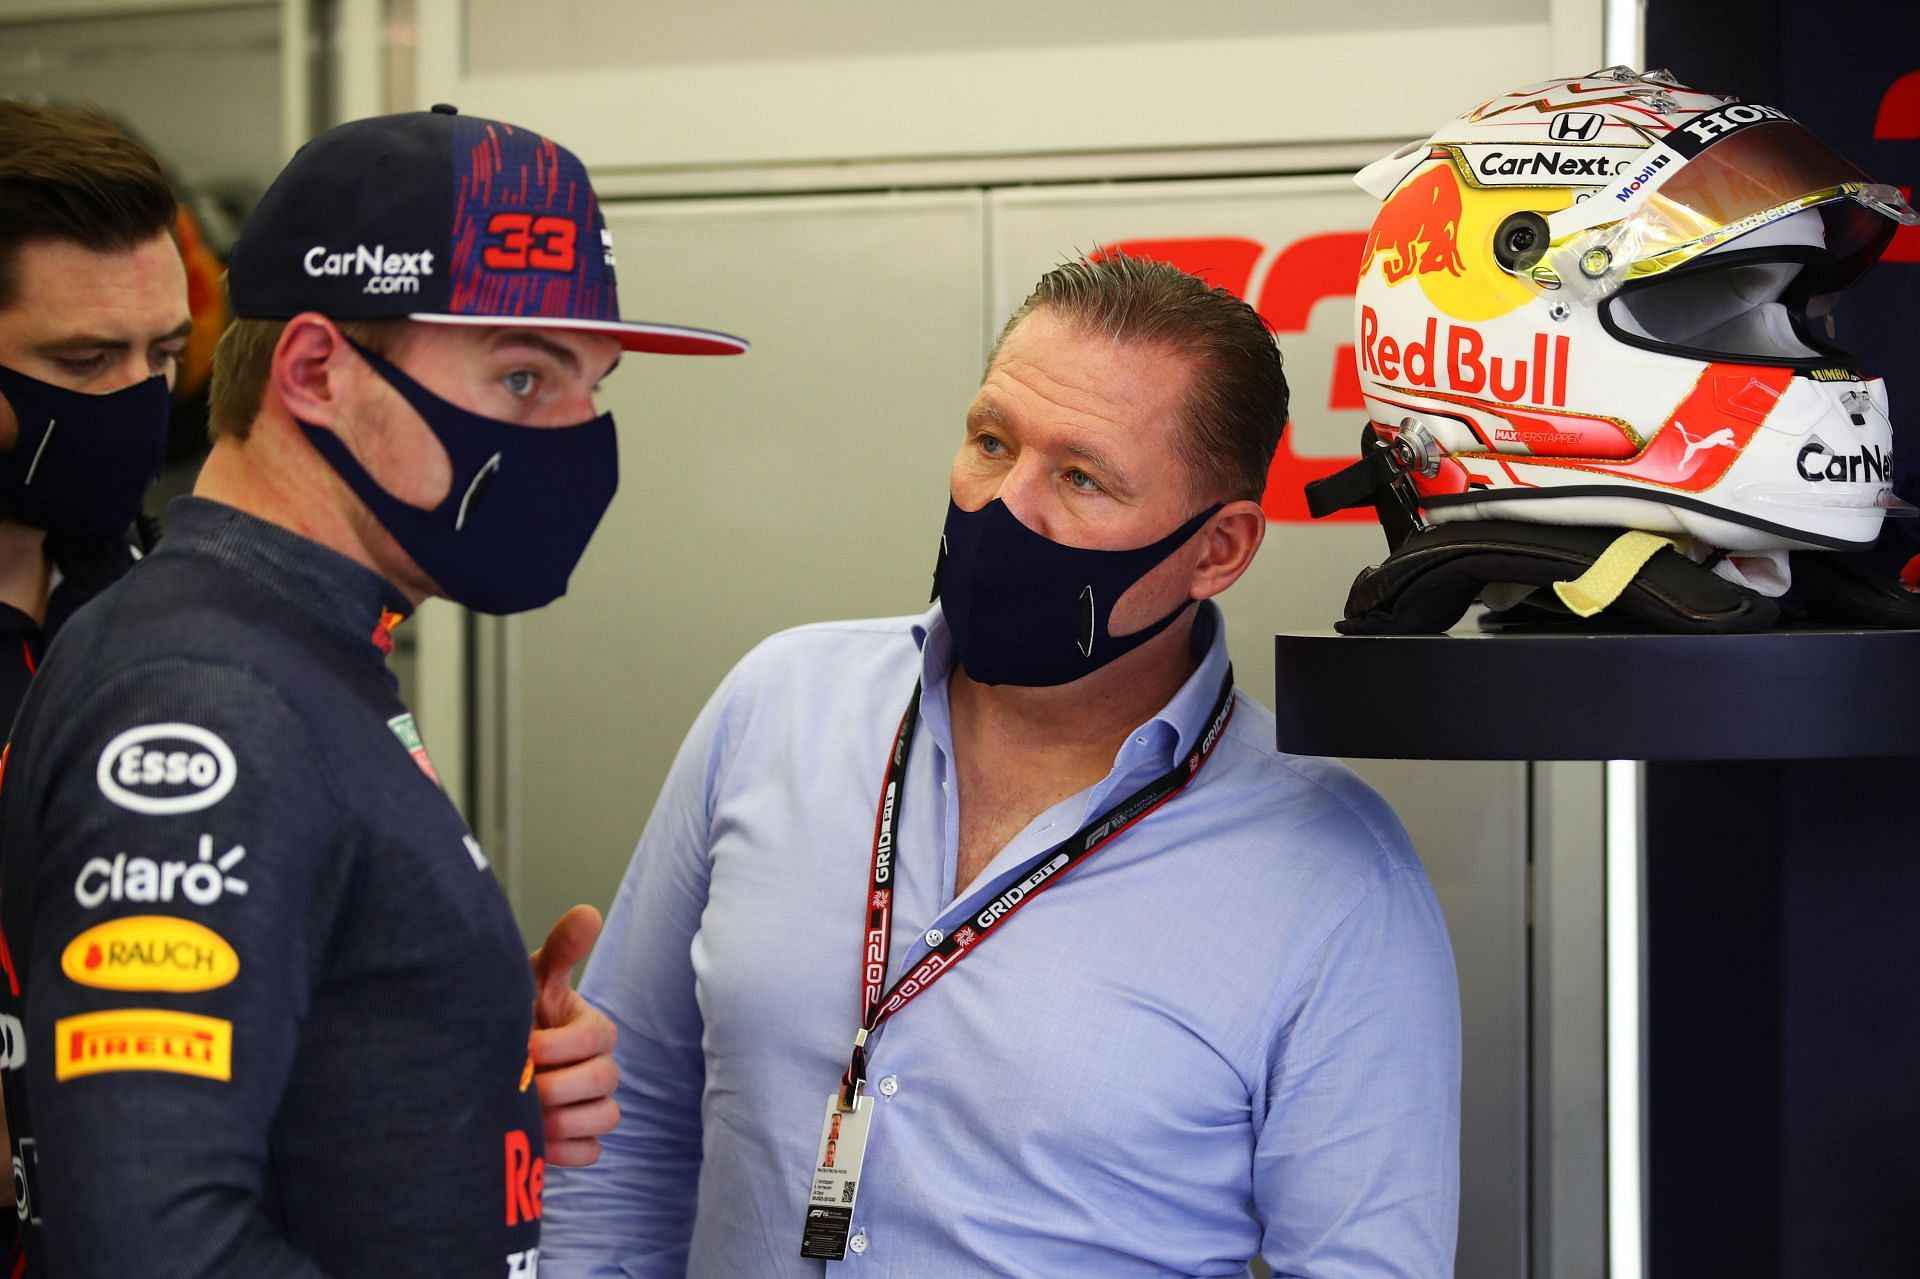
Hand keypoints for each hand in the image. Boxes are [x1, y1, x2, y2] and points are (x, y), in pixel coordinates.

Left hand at [529, 904, 619, 1166]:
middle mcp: (601, 1067)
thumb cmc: (516, 1013)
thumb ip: (562, 949)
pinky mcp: (583, 1139)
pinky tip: (534, 1139)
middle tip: (518, 1086)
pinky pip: (592, 1153)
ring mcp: (596, 1105)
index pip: (595, 1040)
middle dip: (557, 1086)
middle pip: (605, 1083)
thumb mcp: (534, 980)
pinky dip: (566, 1150)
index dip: (559, 1047)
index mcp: (593, 1028)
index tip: (523, 1046)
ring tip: (524, 1115)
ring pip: (605, 1119)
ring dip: (563, 1120)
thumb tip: (588, 911)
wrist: (488, 1059)